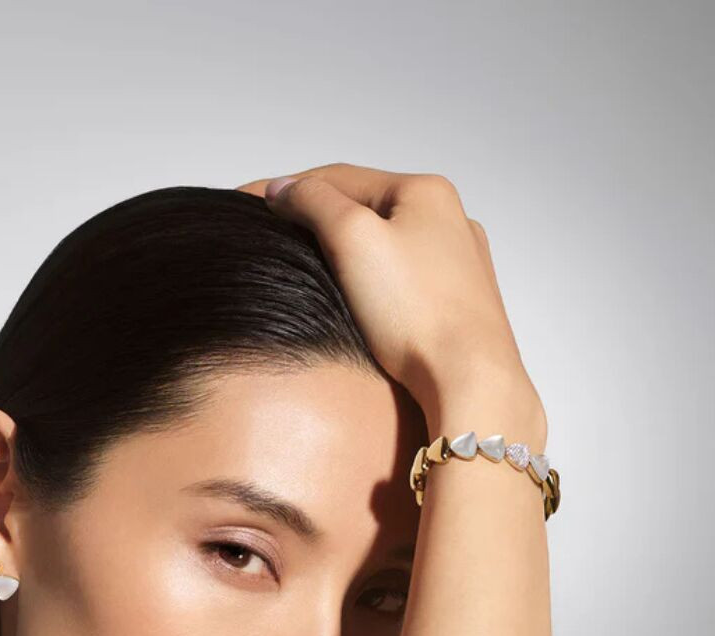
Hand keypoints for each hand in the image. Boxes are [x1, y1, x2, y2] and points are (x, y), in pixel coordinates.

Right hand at [236, 163, 543, 432]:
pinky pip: (401, 277)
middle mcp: (449, 219)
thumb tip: (283, 189)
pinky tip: (354, 294)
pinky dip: (369, 277)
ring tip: (305, 261)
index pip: (339, 178)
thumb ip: (314, 203)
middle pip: (365, 207)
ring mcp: (457, 263)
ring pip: (385, 243)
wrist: (469, 377)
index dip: (287, 189)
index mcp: (426, 192)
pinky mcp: (457, 303)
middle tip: (270, 231)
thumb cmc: (414, 309)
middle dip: (316, 215)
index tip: (244, 203)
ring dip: (343, 246)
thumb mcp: (353, 238)